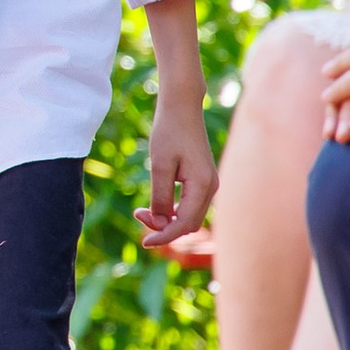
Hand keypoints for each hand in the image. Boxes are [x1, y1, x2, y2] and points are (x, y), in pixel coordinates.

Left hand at [137, 91, 217, 247]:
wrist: (182, 107)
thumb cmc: (169, 132)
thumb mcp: (160, 166)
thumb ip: (161, 197)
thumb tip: (161, 223)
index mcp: (203, 186)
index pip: (185, 224)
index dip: (164, 236)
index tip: (144, 242)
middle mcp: (212, 187)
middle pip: (189, 224)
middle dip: (163, 227)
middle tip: (137, 215)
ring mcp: (209, 183)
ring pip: (189, 216)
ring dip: (167, 219)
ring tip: (141, 211)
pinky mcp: (203, 179)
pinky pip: (190, 204)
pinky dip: (173, 209)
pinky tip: (156, 204)